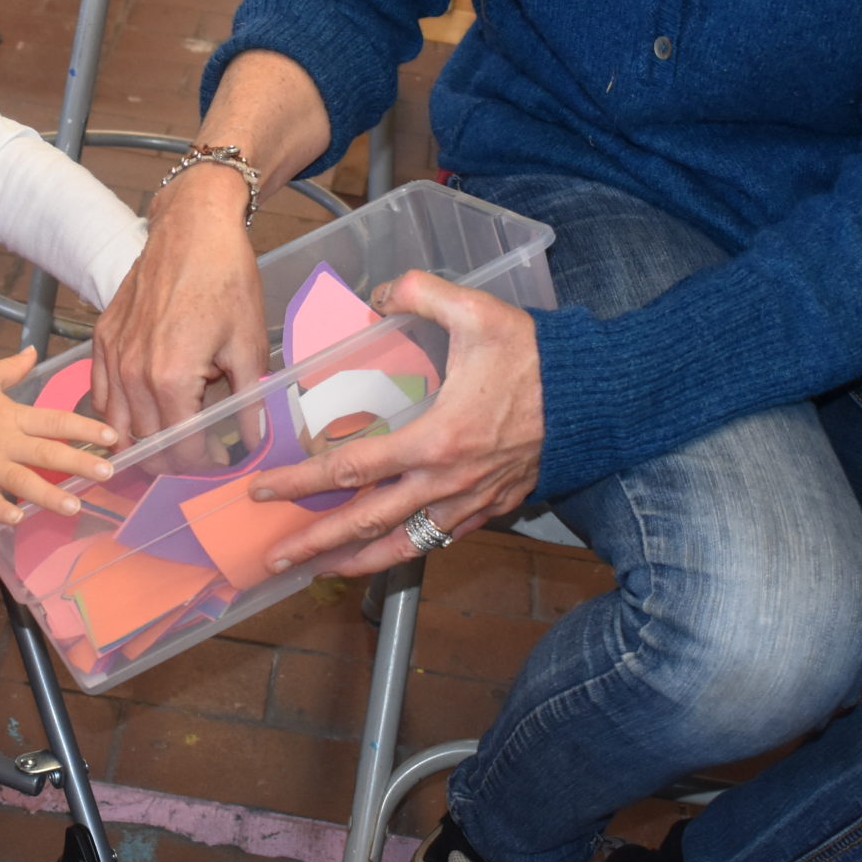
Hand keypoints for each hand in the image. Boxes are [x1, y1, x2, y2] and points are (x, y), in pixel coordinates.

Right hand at [0, 348, 120, 524]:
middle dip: (78, 463)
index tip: (113, 436)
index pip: (55, 421)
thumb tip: (34, 350)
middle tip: (108, 472)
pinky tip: (19, 519)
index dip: (85, 428)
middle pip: (46, 452)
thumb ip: (13, 369)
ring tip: (74, 506)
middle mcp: (4, 441)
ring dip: (48, 494)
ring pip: (21, 480)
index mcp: (13, 415)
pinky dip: (0, 509)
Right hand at [90, 163, 266, 442]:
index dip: (202, 464)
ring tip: (172, 439)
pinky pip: (99, 395)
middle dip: (174, 458)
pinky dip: (115, 414)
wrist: (193, 228)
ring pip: (115, 427)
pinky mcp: (102, 338)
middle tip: (202, 451)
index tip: (221, 460)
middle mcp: (132, 372)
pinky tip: (142, 412)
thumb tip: (253, 441)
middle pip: (144, 445)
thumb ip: (248, 401)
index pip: (179, 449)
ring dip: (142, 443)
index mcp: (170, 377)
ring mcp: (112, 355)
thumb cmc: (225, 279)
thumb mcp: (250, 344)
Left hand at [244, 272, 543, 579]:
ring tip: (317, 570)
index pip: (352, 469)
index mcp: (436, 439)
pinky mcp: (489, 509)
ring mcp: (469, 502)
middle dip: (315, 543)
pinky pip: (436, 539)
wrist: (597, 399)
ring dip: (354, 561)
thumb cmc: (538, 358)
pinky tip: (380, 552)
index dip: (302, 483)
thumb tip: (379, 291)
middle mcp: (447, 482)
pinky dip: (402, 551)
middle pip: (367, 523)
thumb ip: (421, 292)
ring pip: (402, 545)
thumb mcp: (478, 311)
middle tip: (273, 558)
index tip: (264, 490)